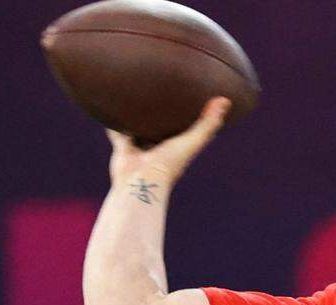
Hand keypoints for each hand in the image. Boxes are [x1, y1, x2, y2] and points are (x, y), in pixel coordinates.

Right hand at [107, 97, 231, 186]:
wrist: (141, 180)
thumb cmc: (169, 163)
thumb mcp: (193, 140)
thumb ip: (209, 123)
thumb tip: (225, 100)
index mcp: (178, 145)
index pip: (186, 126)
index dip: (189, 113)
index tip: (192, 96)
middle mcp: (160, 145)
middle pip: (161, 125)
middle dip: (162, 114)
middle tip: (162, 91)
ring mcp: (141, 147)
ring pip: (139, 127)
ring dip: (137, 117)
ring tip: (135, 97)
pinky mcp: (123, 147)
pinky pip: (117, 133)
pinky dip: (113, 124)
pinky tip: (110, 109)